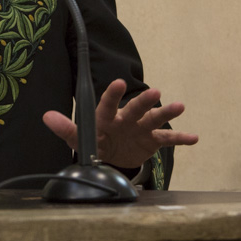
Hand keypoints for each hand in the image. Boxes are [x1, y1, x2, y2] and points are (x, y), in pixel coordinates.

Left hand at [42, 79, 198, 168]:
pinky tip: (194, 138)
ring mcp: (140, 128)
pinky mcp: (151, 141)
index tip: (118, 82)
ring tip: (180, 106)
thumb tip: (46, 117)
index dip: (112, 94)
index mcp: (106, 117)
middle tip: (156, 92)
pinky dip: (180, 139)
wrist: (109, 157)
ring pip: (154, 119)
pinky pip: (167, 139)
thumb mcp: (78, 138)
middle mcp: (125, 119)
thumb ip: (65, 128)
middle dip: (144, 101)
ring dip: (166, 113)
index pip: (107, 103)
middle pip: (135, 109)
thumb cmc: (93, 142)